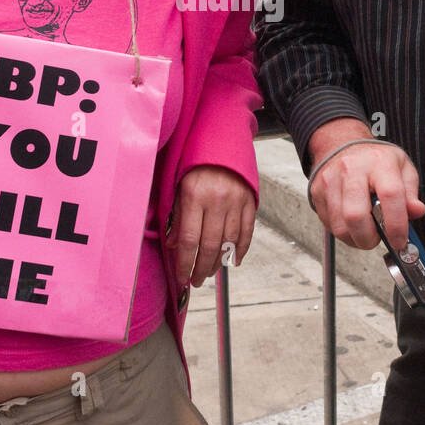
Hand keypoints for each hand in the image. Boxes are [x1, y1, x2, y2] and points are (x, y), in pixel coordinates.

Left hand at [168, 165, 255, 288]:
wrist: (222, 143)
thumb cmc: (194, 167)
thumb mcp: (178, 188)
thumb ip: (176, 218)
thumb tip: (175, 247)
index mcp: (193, 196)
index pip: (189, 240)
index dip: (185, 263)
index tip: (181, 277)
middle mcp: (216, 200)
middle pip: (209, 245)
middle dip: (201, 269)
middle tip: (196, 281)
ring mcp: (235, 201)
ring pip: (229, 242)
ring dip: (219, 262)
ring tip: (210, 272)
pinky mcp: (249, 201)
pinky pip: (246, 231)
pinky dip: (241, 250)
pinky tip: (234, 262)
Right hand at [307, 119, 424, 250]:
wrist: (340, 143)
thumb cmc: (374, 160)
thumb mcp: (402, 168)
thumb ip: (411, 193)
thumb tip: (416, 212)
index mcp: (379, 163)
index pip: (390, 195)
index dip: (396, 225)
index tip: (399, 241)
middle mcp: (352, 170)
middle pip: (356, 215)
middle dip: (369, 238)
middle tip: (378, 238)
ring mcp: (330, 180)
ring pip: (340, 226)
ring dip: (355, 238)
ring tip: (365, 231)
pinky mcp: (316, 192)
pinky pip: (329, 225)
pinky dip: (343, 232)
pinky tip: (351, 223)